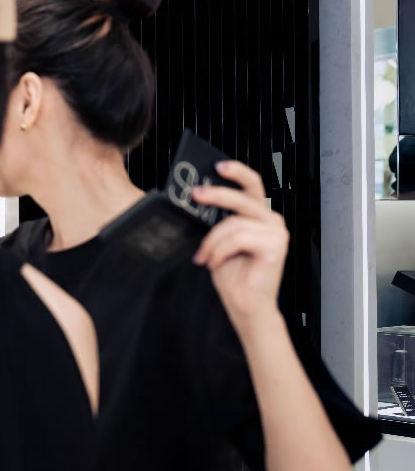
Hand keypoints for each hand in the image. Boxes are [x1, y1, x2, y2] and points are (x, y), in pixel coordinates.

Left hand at [191, 160, 288, 325]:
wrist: (245, 305)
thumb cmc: (234, 275)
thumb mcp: (219, 241)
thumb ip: (217, 221)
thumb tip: (199, 201)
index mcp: (259, 216)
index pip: (252, 186)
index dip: (237, 172)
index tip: (218, 165)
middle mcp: (271, 220)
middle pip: (242, 198)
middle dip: (215, 195)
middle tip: (195, 194)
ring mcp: (276, 233)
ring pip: (233, 224)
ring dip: (212, 242)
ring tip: (206, 257)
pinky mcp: (276, 246)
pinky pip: (238, 239)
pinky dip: (220, 251)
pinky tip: (215, 263)